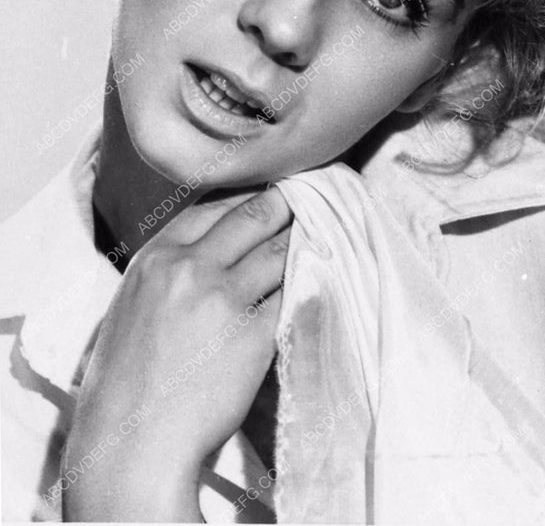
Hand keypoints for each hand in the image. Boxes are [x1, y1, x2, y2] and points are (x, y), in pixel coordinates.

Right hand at [62, 186, 291, 521]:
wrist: (132, 446)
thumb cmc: (127, 383)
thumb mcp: (134, 306)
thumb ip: (170, 271)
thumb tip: (213, 248)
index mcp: (156, 259)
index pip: (212, 206)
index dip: (248, 196)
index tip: (270, 191)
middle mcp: (190, 269)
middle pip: (254, 216)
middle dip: (286, 203)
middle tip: (314, 193)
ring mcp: (224, 299)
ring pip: (279, 249)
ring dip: (303, 239)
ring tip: (325, 230)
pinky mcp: (254, 333)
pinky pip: (292, 293)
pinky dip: (308, 281)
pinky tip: (321, 274)